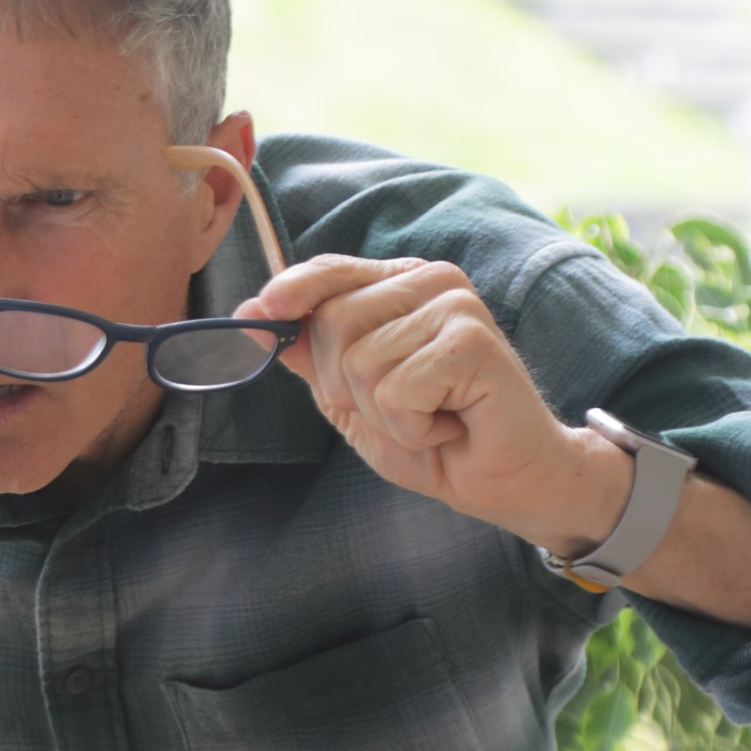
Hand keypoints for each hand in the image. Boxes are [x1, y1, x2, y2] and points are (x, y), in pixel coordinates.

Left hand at [240, 255, 628, 554]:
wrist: (499, 479)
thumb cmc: (431, 435)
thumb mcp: (350, 394)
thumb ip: (308, 353)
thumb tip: (252, 313)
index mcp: (402, 284)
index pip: (332, 271)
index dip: (292, 291)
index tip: (261, 311)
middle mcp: (432, 282)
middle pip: (332, 323)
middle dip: (345, 386)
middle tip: (400, 406)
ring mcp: (456, 307)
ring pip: (359, 363)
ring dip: (382, 412)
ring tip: (429, 415)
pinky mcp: (473, 342)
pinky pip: (395, 391)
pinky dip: (412, 426)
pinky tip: (448, 424)